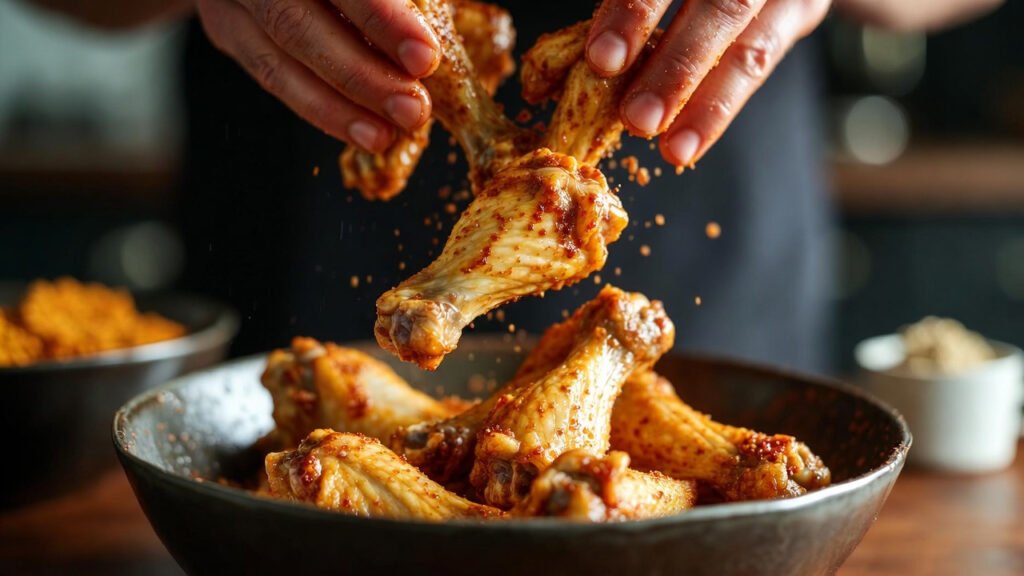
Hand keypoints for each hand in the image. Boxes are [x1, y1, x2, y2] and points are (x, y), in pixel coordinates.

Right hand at [196, 0, 440, 151]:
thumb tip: (444, 34)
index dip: (380, 16)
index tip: (424, 57)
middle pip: (298, 19)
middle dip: (361, 72)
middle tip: (413, 110)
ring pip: (277, 56)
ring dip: (337, 105)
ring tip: (387, 134)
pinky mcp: (226, 25)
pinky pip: (269, 74)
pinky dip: (319, 108)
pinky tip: (360, 132)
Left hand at [586, 0, 829, 166]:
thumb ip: (626, 7)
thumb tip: (559, 71)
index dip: (633, 14)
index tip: (601, 61)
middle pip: (718, 8)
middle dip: (675, 65)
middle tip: (635, 117)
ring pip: (746, 44)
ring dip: (706, 101)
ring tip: (669, 145)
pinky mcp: (801, 8)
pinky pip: (763, 60)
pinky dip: (720, 107)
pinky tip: (688, 144)